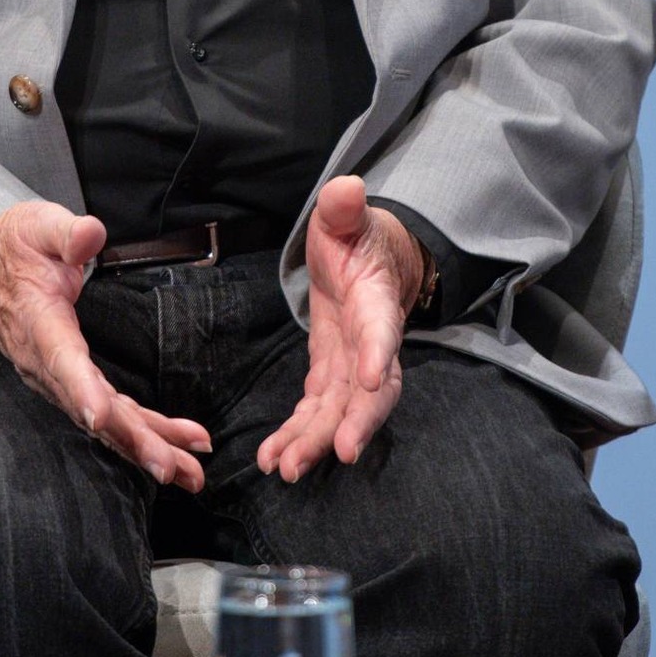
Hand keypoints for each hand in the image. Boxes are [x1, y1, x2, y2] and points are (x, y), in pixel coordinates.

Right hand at [0, 202, 210, 490]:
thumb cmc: (16, 246)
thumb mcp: (39, 225)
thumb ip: (67, 234)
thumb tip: (91, 234)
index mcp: (39, 322)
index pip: (60, 359)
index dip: (80, 388)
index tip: (99, 415)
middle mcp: (46, 362)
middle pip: (91, 409)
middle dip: (132, 440)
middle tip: (171, 466)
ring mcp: (58, 379)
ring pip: (104, 423)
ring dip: (147, 447)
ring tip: (191, 473)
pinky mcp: (71, 383)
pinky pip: (109, 415)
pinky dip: (143, 434)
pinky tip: (178, 447)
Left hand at [257, 176, 425, 483]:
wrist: (363, 255)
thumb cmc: (353, 234)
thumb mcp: (344, 215)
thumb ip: (343, 207)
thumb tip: (347, 187)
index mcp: (375, 300)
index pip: (381, 329)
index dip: (378, 353)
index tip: (370, 380)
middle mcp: (369, 341)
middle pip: (370, 390)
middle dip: (354, 422)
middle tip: (336, 453)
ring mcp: (350, 363)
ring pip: (340, 410)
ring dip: (316, 440)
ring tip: (287, 469)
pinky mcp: (330, 374)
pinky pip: (317, 411)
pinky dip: (298, 435)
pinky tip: (274, 459)